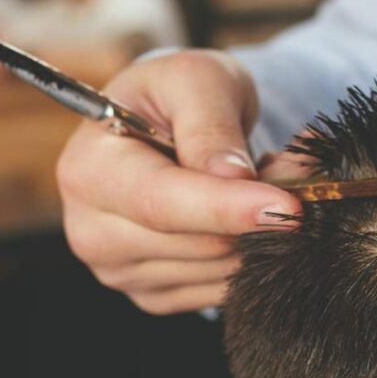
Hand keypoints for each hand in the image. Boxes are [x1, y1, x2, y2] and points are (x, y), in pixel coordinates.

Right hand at [56, 49, 302, 313]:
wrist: (164, 127)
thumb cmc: (176, 96)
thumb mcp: (195, 80)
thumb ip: (211, 124)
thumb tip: (232, 176)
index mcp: (88, 171)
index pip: (161, 203)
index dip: (227, 208)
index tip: (288, 207)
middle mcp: (91, 231)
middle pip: (200, 244)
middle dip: (259, 211)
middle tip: (288, 168)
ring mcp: (120, 272)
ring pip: (221, 270)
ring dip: (261, 233)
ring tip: (259, 185)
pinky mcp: (154, 297)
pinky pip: (222, 291)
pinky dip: (250, 258)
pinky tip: (242, 220)